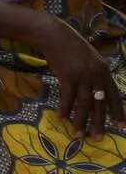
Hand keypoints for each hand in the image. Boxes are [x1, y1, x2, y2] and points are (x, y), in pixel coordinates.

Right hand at [36, 16, 123, 140]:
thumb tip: (96, 92)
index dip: (117, 111)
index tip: (120, 126)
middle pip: (99, 104)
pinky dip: (65, 109)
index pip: (114, 95)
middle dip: (99, 123)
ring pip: (84, 104)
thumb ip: (95, 74)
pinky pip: (67, 97)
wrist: (54, 34)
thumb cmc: (70, 46)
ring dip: (81, 121)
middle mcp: (96, 75)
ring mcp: (82, 76)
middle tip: (98, 138)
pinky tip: (62, 118)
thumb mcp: (90, 59)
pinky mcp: (67, 76)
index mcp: (104, 71)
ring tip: (78, 134)